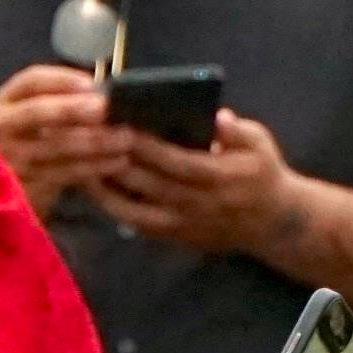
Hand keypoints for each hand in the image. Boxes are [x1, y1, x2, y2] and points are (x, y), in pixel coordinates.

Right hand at [0, 64, 124, 216]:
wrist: (13, 191)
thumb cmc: (36, 142)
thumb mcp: (41, 116)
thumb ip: (66, 101)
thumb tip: (106, 92)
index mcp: (8, 100)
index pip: (31, 80)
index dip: (61, 80)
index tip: (91, 84)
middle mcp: (2, 126)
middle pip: (36, 111)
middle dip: (72, 108)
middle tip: (104, 109)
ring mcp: (10, 157)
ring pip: (55, 146)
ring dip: (94, 141)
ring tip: (124, 138)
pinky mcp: (25, 185)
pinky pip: (64, 173)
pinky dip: (94, 167)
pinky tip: (118, 161)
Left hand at [95, 109, 301, 260]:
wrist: (272, 224)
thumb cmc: (262, 174)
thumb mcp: (260, 143)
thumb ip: (236, 130)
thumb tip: (216, 116)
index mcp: (219, 176)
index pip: (176, 161)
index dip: (147, 146)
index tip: (120, 125)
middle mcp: (197, 203)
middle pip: (149, 183)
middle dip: (117, 160)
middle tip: (88, 138)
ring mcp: (183, 223)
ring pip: (136, 207)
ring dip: (106, 186)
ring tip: (80, 162)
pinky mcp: (174, 236)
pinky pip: (137, 223)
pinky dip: (113, 207)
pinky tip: (93, 188)